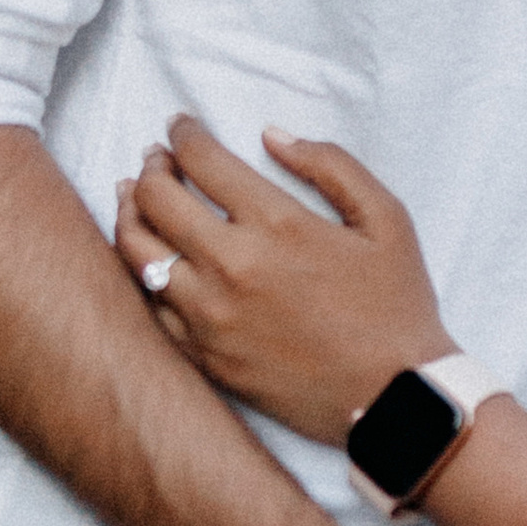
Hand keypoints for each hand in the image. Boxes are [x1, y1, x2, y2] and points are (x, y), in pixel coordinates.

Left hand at [116, 117, 449, 443]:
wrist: (394, 398)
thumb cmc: (396, 305)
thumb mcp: (386, 219)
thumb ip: (330, 165)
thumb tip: (272, 136)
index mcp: (277, 224)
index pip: (202, 161)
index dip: (184, 134)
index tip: (181, 126)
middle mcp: (232, 266)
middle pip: (156, 199)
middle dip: (152, 167)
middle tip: (157, 159)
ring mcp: (210, 315)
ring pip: (137, 251)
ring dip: (130, 213)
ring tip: (133, 196)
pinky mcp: (203, 355)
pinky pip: (150, 305)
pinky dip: (141, 272)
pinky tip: (148, 258)